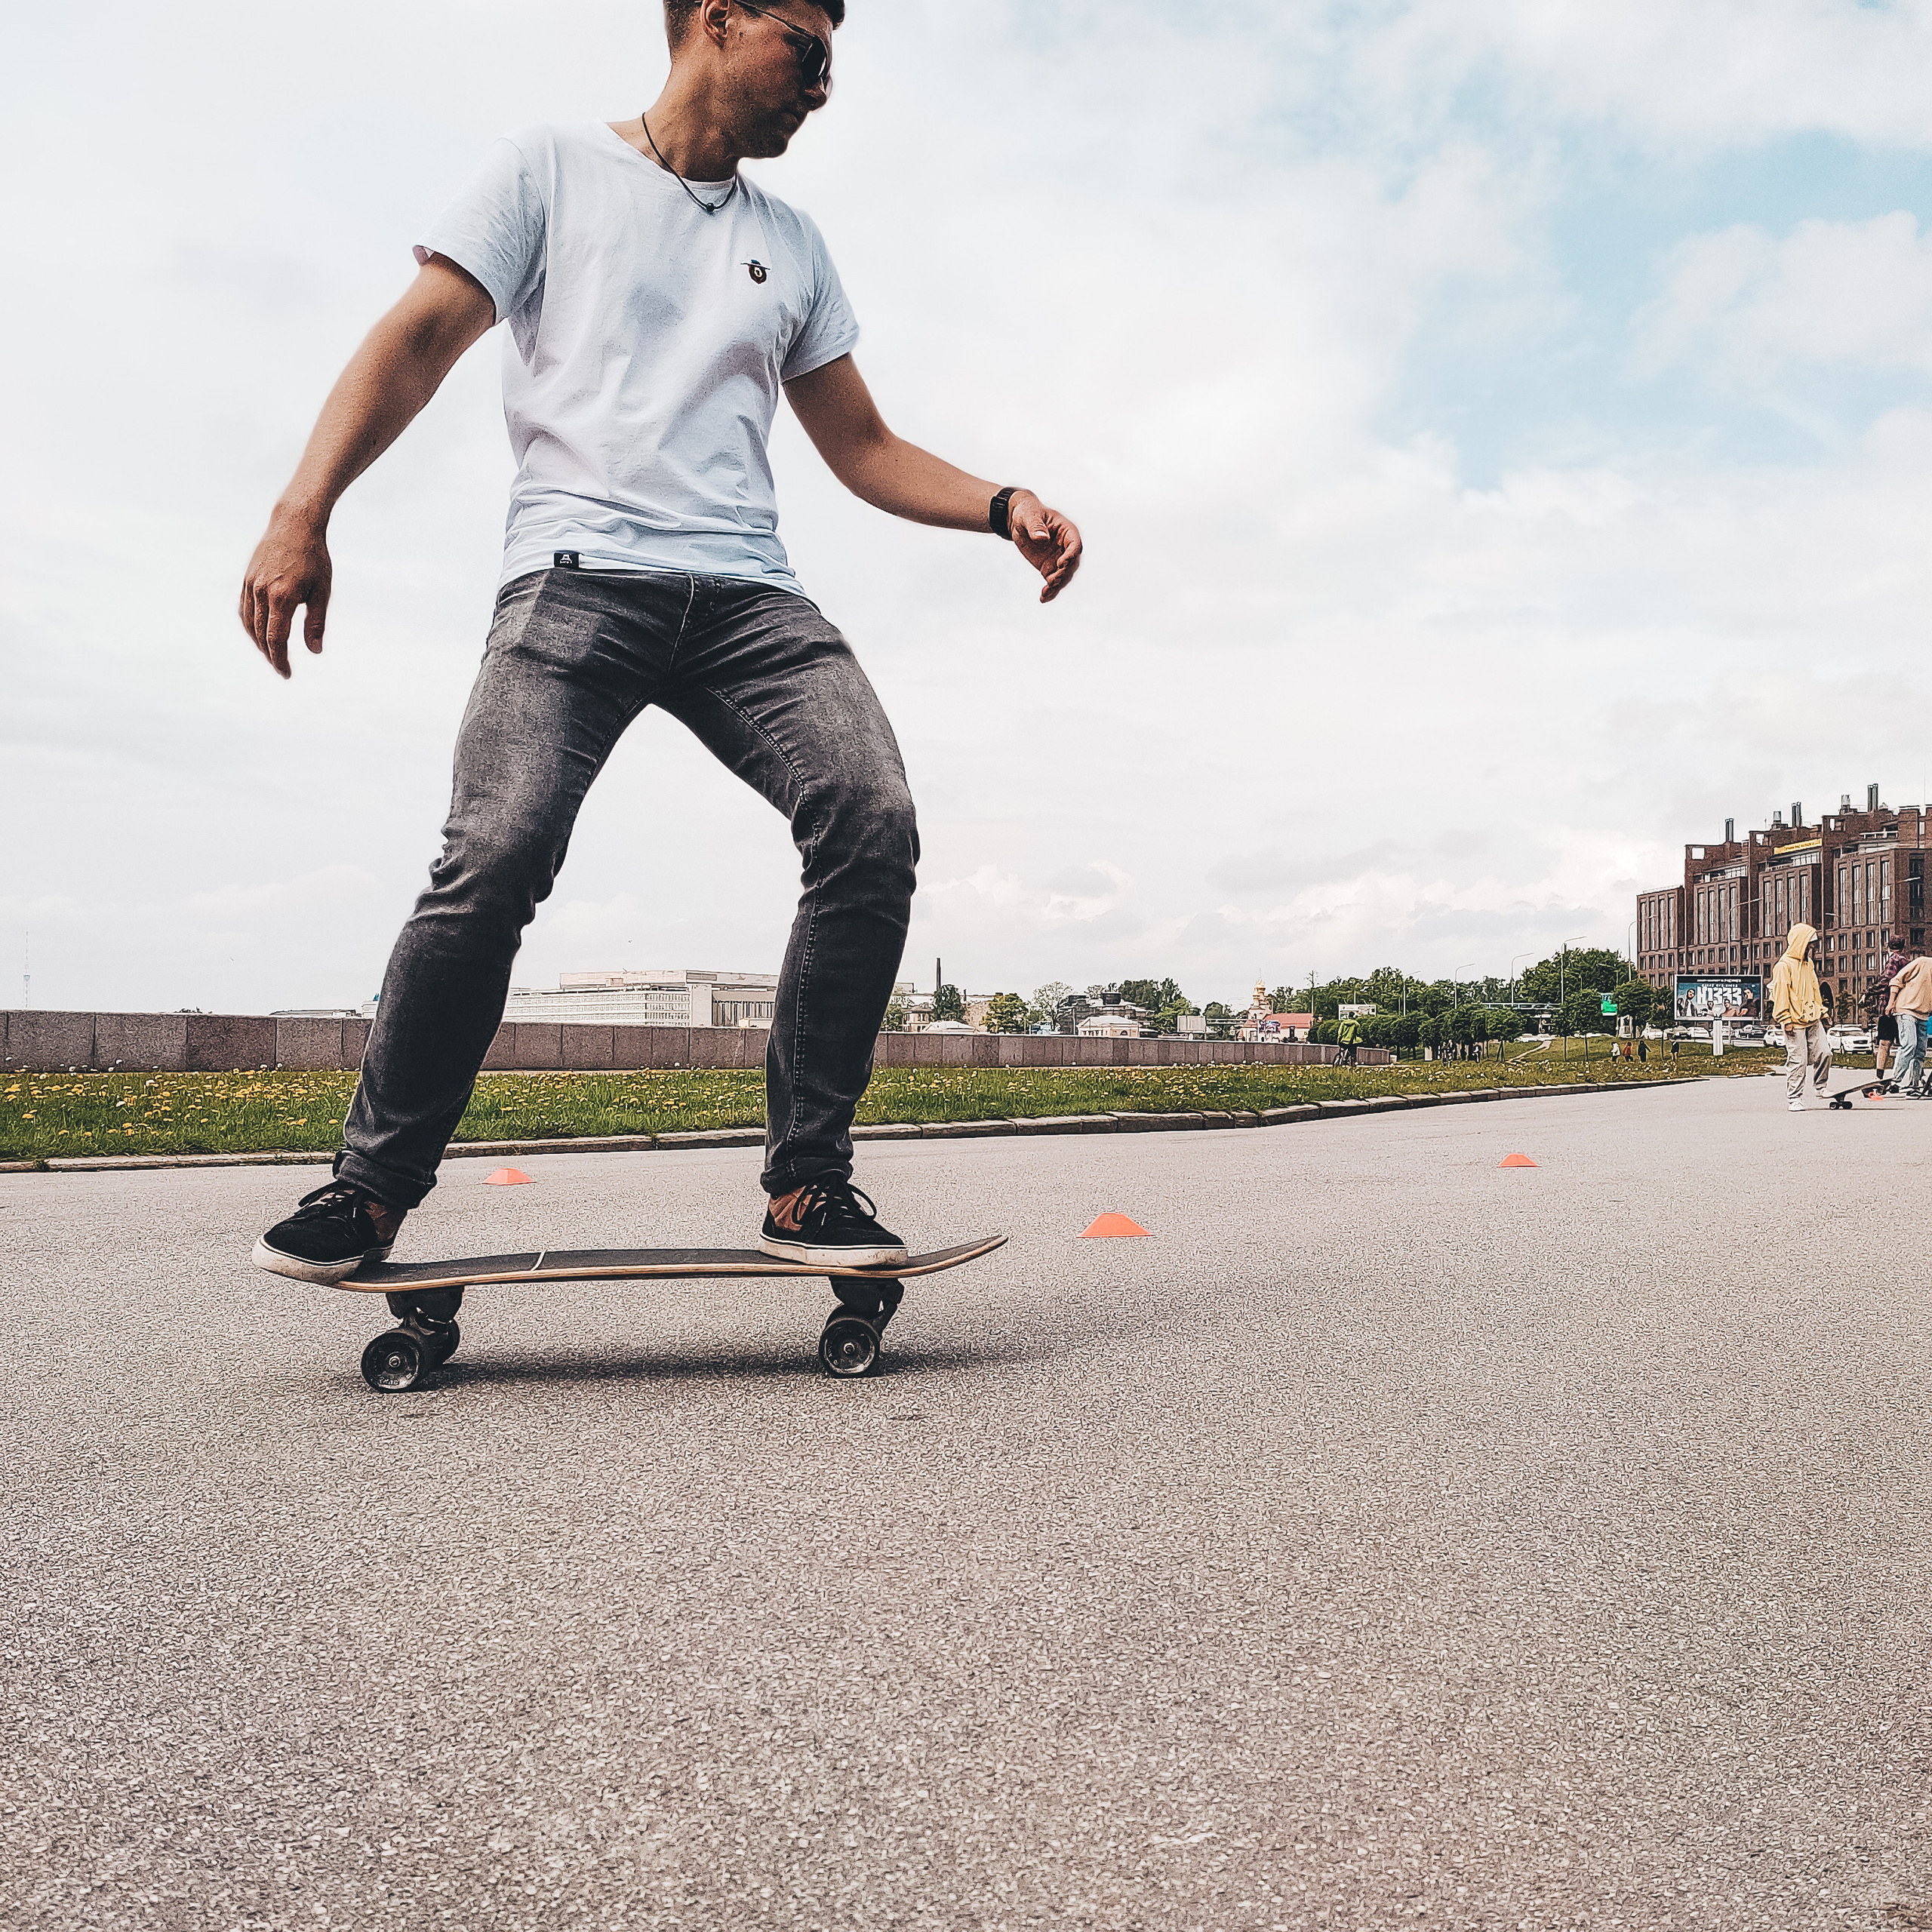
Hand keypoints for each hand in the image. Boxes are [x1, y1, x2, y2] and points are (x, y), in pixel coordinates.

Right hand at [240, 511, 332, 678]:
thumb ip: (316, 623)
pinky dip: (250, 625)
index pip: (276, 639)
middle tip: (281, 668)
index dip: (280, 660)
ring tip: (271, 654)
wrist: (294, 524)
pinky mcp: (246, 578)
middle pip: (260, 635)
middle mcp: (261, 592)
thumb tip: (315, 652)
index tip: (286, 674)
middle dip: (270, 655)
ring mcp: (250, 584)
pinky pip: (244, 609)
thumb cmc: (314, 558)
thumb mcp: (322, 591)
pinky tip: (259, 633)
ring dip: (258, 642)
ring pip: (249, 623)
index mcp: (281, 597)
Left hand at [1006, 490, 1082, 603]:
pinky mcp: (1049, 568)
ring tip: (1046, 592)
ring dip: (1056, 585)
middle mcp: (1066, 547)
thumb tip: (1042, 538)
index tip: (1062, 563)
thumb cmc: (1027, 512)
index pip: (1075, 544)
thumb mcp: (1029, 515)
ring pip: (1063, 575)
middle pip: (1071, 563)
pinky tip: (1043, 598)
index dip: (1071, 555)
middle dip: (1063, 573)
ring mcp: (1058, 558)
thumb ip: (1036, 526)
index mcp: (1066, 531)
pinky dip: (1049, 590)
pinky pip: (1052, 581)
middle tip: (1052, 581)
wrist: (1018, 521)